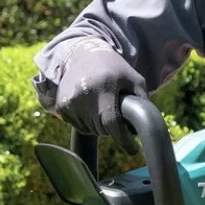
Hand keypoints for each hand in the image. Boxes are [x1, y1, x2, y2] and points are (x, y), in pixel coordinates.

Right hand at [54, 39, 148, 153]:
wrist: (82, 55)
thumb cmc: (114, 68)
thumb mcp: (134, 79)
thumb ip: (142, 101)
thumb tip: (144, 128)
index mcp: (104, 87)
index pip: (112, 123)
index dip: (124, 140)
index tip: (133, 150)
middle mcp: (83, 94)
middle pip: (101, 129)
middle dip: (112, 128)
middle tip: (116, 115)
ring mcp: (69, 101)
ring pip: (89, 130)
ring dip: (98, 125)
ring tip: (101, 106)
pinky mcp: (61, 106)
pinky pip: (77, 126)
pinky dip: (86, 122)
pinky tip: (89, 106)